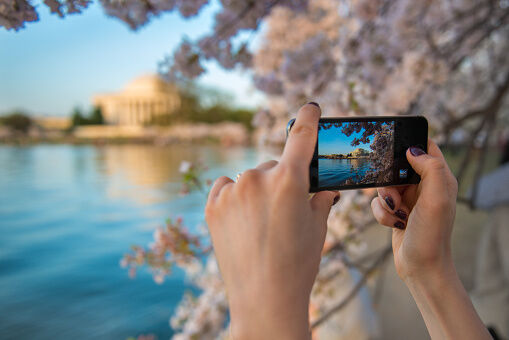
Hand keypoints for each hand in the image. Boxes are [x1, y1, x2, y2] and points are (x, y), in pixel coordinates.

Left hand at [205, 103, 338, 339]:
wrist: (264, 300)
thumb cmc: (297, 265)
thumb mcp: (317, 229)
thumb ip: (320, 199)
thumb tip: (324, 188)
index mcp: (290, 182)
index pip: (301, 137)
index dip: (308, 118)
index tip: (310, 107)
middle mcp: (258, 179)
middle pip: (274, 165)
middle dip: (282, 180)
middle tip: (284, 209)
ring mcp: (232, 192)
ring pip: (250, 178)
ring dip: (257, 190)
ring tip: (261, 223)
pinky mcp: (212, 205)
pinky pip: (226, 186)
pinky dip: (234, 195)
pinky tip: (241, 217)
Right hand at [371, 139, 457, 280]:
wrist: (421, 268)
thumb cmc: (432, 235)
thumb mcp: (436, 199)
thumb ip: (430, 169)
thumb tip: (412, 150)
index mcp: (440, 178)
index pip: (426, 147)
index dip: (410, 142)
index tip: (393, 144)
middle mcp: (425, 186)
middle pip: (398, 165)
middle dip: (389, 178)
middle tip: (394, 193)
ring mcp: (409, 199)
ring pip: (384, 184)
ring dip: (385, 199)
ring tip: (398, 213)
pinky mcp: (395, 211)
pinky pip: (378, 202)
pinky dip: (381, 213)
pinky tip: (394, 223)